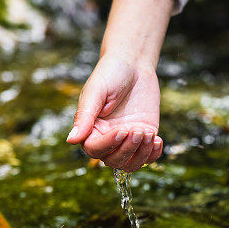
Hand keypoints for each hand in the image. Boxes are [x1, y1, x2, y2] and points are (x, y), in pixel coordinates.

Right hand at [66, 53, 162, 171]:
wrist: (134, 64)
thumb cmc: (110, 73)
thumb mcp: (95, 91)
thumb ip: (84, 116)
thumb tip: (71, 140)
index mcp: (91, 129)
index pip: (95, 150)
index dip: (109, 145)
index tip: (122, 130)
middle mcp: (108, 138)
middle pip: (114, 161)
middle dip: (128, 150)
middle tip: (139, 130)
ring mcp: (127, 139)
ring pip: (131, 163)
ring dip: (142, 154)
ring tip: (148, 133)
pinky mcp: (144, 135)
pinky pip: (148, 156)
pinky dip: (153, 154)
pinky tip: (157, 140)